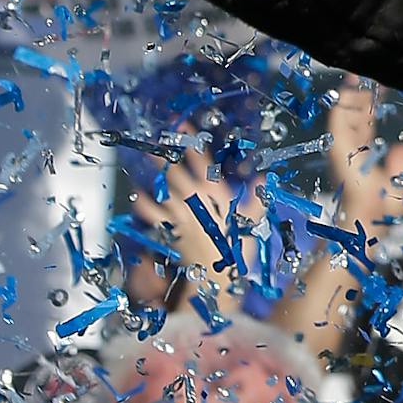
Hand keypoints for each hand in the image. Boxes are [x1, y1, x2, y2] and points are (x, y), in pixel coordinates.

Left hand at [132, 140, 253, 300]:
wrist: (217, 275)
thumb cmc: (236, 247)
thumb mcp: (252, 219)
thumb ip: (257, 197)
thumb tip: (262, 177)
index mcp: (216, 192)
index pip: (202, 160)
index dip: (191, 141)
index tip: (181, 127)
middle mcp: (195, 199)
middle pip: (176, 170)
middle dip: (165, 153)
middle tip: (155, 140)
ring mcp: (179, 213)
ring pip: (162, 187)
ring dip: (153, 174)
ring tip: (145, 160)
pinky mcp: (168, 228)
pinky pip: (151, 213)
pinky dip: (144, 203)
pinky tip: (140, 195)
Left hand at [326, 79, 402, 234]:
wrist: (361, 238)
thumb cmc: (374, 219)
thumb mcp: (391, 197)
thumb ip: (396, 173)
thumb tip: (401, 149)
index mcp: (350, 160)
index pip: (341, 123)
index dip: (348, 102)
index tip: (355, 81)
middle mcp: (346, 157)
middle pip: (346, 120)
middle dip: (355, 98)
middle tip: (365, 76)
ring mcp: (351, 160)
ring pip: (352, 127)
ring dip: (360, 107)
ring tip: (371, 89)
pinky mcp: (358, 165)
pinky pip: (359, 135)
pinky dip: (365, 121)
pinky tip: (374, 114)